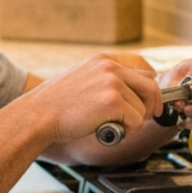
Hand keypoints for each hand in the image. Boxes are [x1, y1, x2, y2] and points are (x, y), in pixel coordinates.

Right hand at [21, 52, 161, 144]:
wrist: (38, 115)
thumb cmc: (56, 105)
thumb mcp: (83, 82)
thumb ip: (106, 82)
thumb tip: (131, 93)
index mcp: (103, 61)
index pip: (141, 71)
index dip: (149, 91)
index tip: (151, 104)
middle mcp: (110, 67)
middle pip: (150, 86)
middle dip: (152, 105)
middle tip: (148, 118)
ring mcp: (113, 83)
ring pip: (142, 108)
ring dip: (132, 123)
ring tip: (112, 127)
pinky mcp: (113, 101)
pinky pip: (136, 120)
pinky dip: (127, 131)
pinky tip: (109, 131)